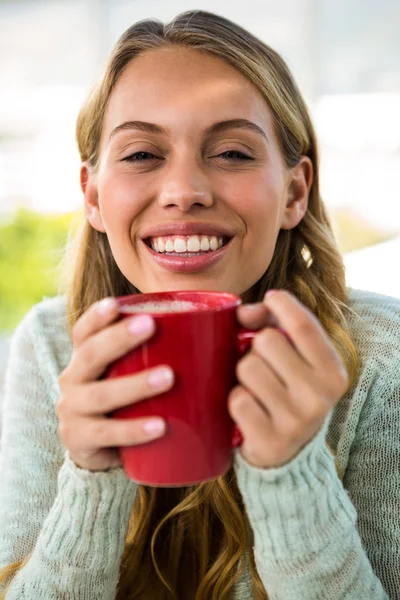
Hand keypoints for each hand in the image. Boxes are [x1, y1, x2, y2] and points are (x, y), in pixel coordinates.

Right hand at [57, 298, 173, 471]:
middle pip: (91, 355)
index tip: (115, 304)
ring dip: (136, 384)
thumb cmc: (123, 401)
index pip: (84, 332)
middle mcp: (73, 379)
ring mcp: (73, 410)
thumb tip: (222, 334)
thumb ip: (157, 353)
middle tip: (150, 325)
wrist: (96, 449)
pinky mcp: (81, 440)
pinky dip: (134, 430)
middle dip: (119, 338)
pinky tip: (159, 426)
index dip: (96, 317)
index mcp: (84, 358)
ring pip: (102, 394)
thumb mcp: (127, 374)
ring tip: (168, 377)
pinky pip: (108, 434)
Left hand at [228, 290, 348, 468]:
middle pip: (267, 341)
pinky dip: (236, 401)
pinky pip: (237, 400)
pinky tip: (249, 410)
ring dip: (243, 376)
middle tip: (264, 364)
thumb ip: (272, 323)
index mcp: (333, 370)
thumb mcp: (295, 357)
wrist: (289, 453)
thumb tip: (244, 312)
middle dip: (256, 347)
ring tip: (255, 388)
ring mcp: (296, 420)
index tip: (271, 298)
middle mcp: (320, 395)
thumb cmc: (288, 389)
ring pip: (248, 367)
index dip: (282, 304)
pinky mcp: (270, 440)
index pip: (304, 325)